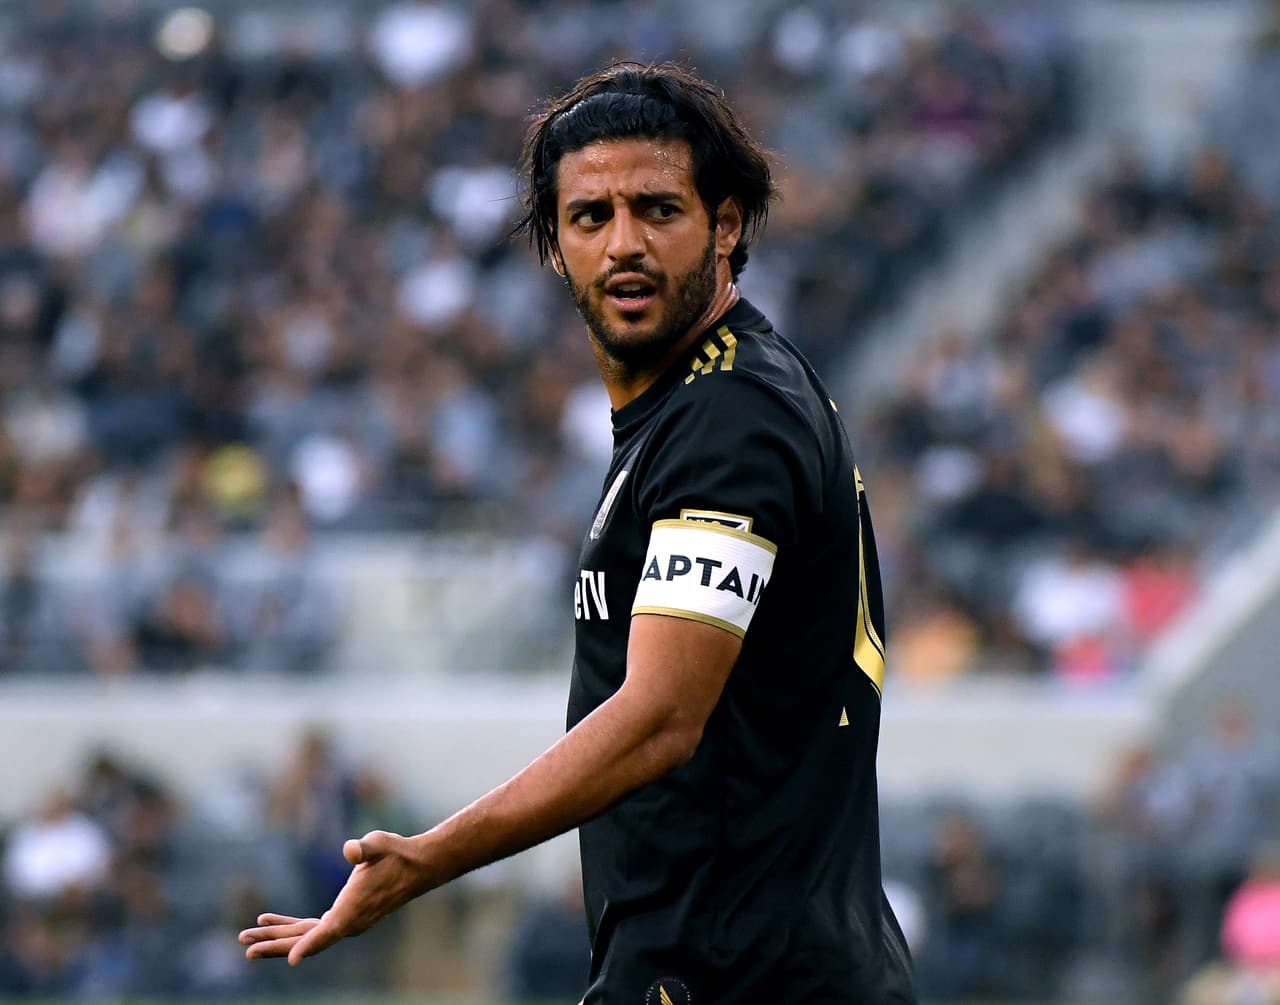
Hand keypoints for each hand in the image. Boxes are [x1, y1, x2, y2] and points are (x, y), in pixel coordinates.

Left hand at [238, 830, 429, 965]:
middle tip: (246, 946)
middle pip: (306, 939)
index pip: (329, 931)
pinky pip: (310, 928)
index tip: (291, 959)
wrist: (417, 867)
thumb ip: (364, 847)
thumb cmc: (397, 853)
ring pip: (304, 936)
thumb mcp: (380, 844)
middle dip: (275, 943)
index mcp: (354, 909)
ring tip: (246, 937)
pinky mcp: (343, 917)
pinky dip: (290, 926)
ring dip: (276, 937)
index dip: (310, 944)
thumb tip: (351, 850)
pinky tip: (270, 921)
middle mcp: (348, 923)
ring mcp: (345, 923)